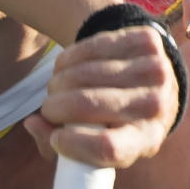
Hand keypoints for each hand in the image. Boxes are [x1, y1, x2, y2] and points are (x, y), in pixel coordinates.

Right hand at [22, 25, 179, 167]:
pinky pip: (90, 47)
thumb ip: (57, 145)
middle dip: (54, 107)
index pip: (108, 147)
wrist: (149, 79)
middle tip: (49, 110)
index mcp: (146, 140)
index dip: (72, 143)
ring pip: (83, 73)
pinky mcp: (147, 41)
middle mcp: (157, 106)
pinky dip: (68, 59)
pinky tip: (66, 67)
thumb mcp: (95, 145)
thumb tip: (33, 123)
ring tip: (57, 89)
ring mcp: (156, 70)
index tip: (57, 138)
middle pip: (87, 105)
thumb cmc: (114, 120)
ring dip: (58, 82)